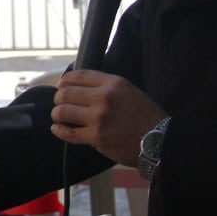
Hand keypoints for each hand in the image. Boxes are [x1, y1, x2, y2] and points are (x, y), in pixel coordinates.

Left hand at [49, 69, 164, 165]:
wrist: (159, 140)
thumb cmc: (145, 116)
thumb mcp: (129, 90)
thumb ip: (106, 87)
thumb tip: (79, 87)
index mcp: (113, 83)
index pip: (79, 75)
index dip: (64, 81)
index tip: (61, 87)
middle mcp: (104, 98)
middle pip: (65, 93)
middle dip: (58, 99)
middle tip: (59, 104)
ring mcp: (99, 118)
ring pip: (63, 112)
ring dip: (57, 114)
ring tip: (59, 116)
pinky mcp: (96, 137)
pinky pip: (68, 132)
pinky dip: (59, 130)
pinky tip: (57, 128)